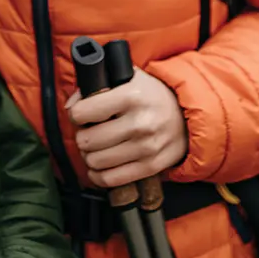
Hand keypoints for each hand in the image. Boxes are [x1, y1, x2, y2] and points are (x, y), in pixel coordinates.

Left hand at [66, 67, 187, 187]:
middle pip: (87, 140)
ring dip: (89, 156)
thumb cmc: (151, 95)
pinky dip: (99, 175)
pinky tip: (100, 166)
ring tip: (96, 148)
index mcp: (131, 96)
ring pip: (95, 161)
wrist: (187, 115)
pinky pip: (111, 179)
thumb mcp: (128, 78)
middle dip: (82, 137)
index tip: (80, 115)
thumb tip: (71, 105)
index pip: (83, 113)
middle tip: (88, 133)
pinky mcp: (151, 166)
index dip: (75, 115)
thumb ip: (97, 85)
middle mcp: (139, 123)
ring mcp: (146, 147)